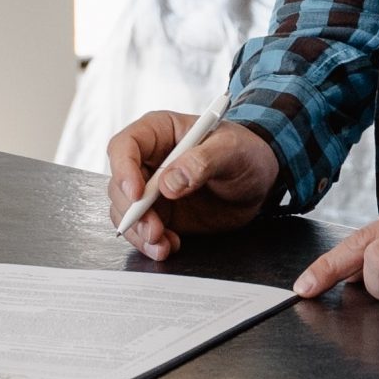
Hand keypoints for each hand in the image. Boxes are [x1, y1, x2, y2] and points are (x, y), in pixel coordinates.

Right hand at [106, 110, 280, 260]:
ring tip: (162, 244)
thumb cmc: (245, 152)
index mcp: (160, 131)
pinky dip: (150, 243)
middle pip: (119, 184)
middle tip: (154, 230)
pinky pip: (142, 230)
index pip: (125, 146)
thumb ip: (203, 160)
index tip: (137, 194)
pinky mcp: (161, 213)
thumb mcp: (232, 150)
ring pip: (126, 211)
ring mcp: (152, 188)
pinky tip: (169, 246)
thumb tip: (170, 182)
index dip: (124, 169)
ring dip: (138, 232)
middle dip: (132, 211)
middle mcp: (149, 160)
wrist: (259, 181)